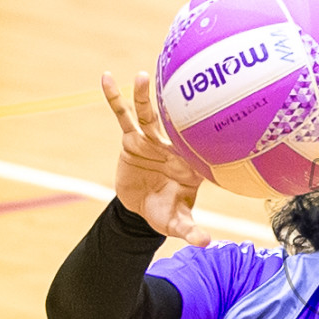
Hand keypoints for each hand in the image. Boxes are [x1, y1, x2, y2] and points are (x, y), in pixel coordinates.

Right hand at [104, 70, 210, 247]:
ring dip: (144, 97)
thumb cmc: (166, 213)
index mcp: (189, 162)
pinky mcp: (131, 140)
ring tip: (142, 76)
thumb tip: (205, 243)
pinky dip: (114, 98)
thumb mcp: (177, 223)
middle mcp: (172, 146)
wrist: (142, 210)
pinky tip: (105, 78)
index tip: (213, 115)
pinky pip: (122, 117)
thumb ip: (190, 230)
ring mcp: (151, 141)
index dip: (205, 131)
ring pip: (148, 115)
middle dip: (176, 105)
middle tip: (183, 84)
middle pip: (174, 123)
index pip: (200, 145)